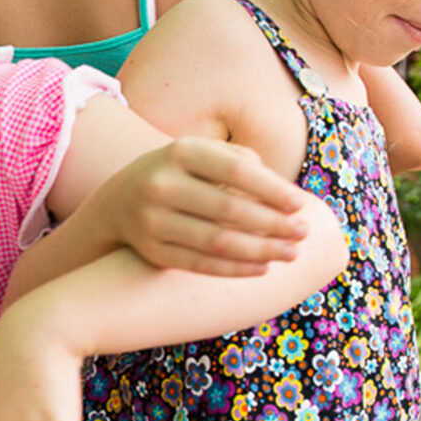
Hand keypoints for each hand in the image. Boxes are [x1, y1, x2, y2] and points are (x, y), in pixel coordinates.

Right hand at [106, 137, 308, 275]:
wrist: (117, 202)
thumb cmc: (178, 174)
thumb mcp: (200, 154)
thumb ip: (239, 162)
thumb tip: (282, 192)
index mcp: (181, 151)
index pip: (238, 172)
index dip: (274, 190)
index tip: (301, 205)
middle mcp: (162, 184)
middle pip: (230, 209)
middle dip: (273, 224)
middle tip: (303, 233)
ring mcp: (152, 219)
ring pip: (217, 242)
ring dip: (261, 250)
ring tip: (291, 253)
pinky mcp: (151, 250)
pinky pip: (200, 264)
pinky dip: (235, 269)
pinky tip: (262, 267)